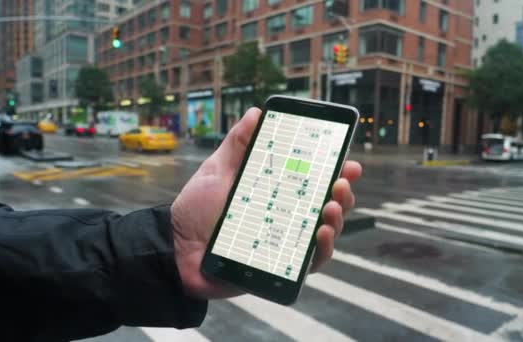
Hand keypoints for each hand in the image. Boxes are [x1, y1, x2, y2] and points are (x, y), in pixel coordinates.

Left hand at [171, 108, 361, 298]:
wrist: (175, 248)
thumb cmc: (196, 209)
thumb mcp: (217, 170)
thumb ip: (238, 145)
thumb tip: (255, 113)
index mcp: (275, 193)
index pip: (313, 181)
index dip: (335, 170)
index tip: (347, 160)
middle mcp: (286, 217)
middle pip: (326, 205)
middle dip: (342, 192)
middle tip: (341, 181)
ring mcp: (284, 243)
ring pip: (324, 233)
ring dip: (336, 219)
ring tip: (332, 207)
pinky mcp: (280, 269)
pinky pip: (309, 263)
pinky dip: (321, 250)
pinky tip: (320, 235)